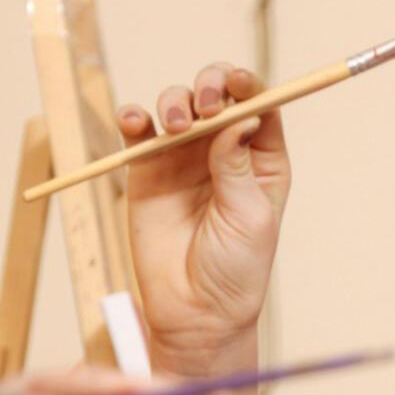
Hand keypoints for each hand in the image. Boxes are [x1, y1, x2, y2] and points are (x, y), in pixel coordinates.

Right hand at [118, 64, 290, 381]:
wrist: (195, 311)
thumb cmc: (236, 269)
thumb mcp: (249, 216)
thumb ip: (238, 166)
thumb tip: (241, 117)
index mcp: (262, 160)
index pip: (259, 105)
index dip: (247, 85)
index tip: (236, 83)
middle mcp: (223, 151)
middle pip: (217, 95)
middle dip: (209, 86)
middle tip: (203, 108)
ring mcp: (184, 158)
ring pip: (177, 104)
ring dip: (174, 101)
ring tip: (173, 127)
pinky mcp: (146, 170)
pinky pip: (137, 131)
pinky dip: (132, 117)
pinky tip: (133, 122)